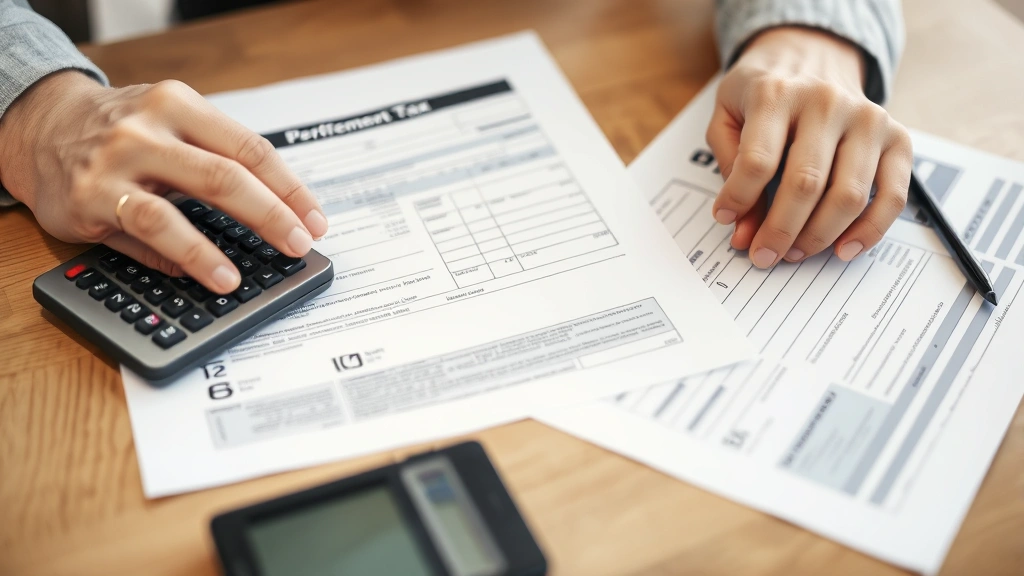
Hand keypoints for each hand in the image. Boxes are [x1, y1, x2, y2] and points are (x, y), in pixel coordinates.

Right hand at [0, 71, 328, 292]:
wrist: (43, 123)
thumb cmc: (121, 129)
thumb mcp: (172, 124)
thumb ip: (217, 158)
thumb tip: (279, 214)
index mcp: (180, 105)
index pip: (250, 148)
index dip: (289, 188)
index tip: (315, 218)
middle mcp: (148, 128)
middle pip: (226, 176)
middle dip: (271, 215)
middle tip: (298, 244)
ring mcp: (116, 164)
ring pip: (176, 211)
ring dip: (213, 252)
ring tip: (238, 276)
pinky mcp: (91, 199)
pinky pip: (141, 235)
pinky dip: (176, 257)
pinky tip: (202, 272)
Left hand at [705, 27, 912, 267]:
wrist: (812, 54)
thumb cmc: (764, 93)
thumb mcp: (728, 116)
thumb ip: (730, 169)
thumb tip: (740, 228)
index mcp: (777, 94)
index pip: (758, 161)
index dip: (739, 200)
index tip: (726, 220)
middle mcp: (827, 103)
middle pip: (805, 184)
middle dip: (780, 232)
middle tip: (763, 256)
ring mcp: (867, 119)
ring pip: (847, 196)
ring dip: (818, 237)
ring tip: (793, 253)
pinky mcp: (896, 137)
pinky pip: (892, 195)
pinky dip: (869, 231)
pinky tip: (843, 249)